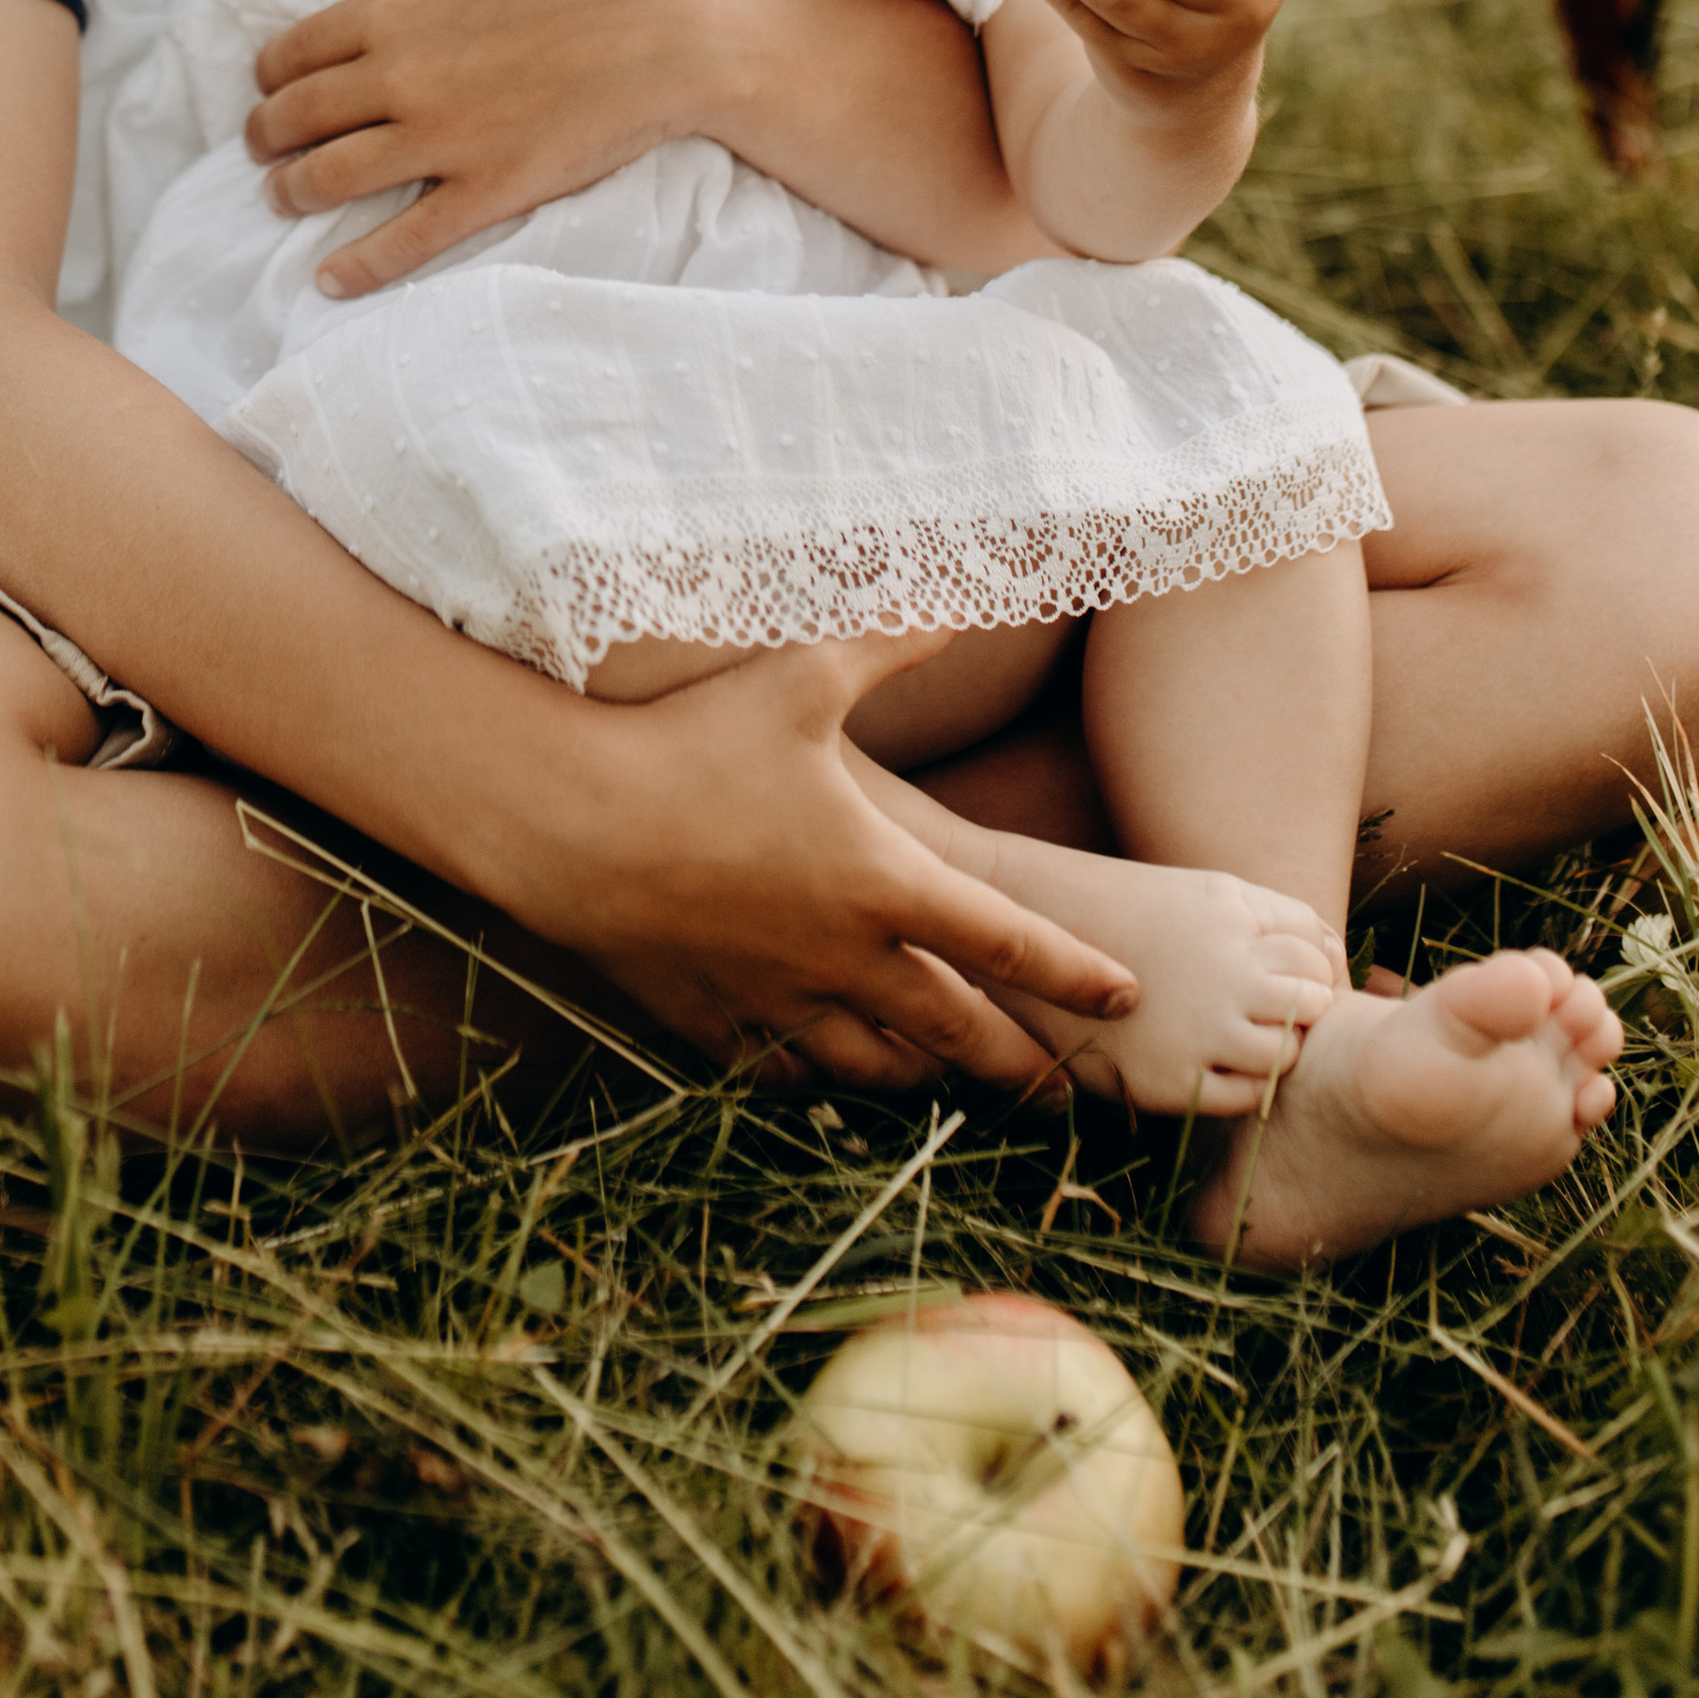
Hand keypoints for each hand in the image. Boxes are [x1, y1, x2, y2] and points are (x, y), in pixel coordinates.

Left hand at [250, 0, 719, 295]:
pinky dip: (357, 264)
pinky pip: (404, 239)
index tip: (268, 88)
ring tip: (283, 199)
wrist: (671, 25)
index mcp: (392, 10)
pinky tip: (329, 278)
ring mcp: (443, 140)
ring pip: (334, 179)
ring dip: (294, 194)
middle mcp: (402, 78)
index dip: (269, 75)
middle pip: (299, 119)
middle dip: (267, 138)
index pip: (295, 52)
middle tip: (262, 150)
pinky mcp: (488, 189)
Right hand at [517, 639, 1135, 1092]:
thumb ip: (889, 645)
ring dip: (926, 1080)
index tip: (1124, 996)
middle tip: (1062, 1094)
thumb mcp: (800, 680)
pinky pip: (781, 1070)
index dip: (1075, 974)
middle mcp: (844, 958)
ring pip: (875, 1067)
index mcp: (883, 882)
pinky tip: (825, 1075)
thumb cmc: (693, 743)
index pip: (1009, 942)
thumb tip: (960, 603)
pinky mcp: (712, 1018)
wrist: (574, 823)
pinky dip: (816, 1080)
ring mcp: (777, 998)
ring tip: (951, 1087)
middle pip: (957, 1032)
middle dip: (1018, 1066)